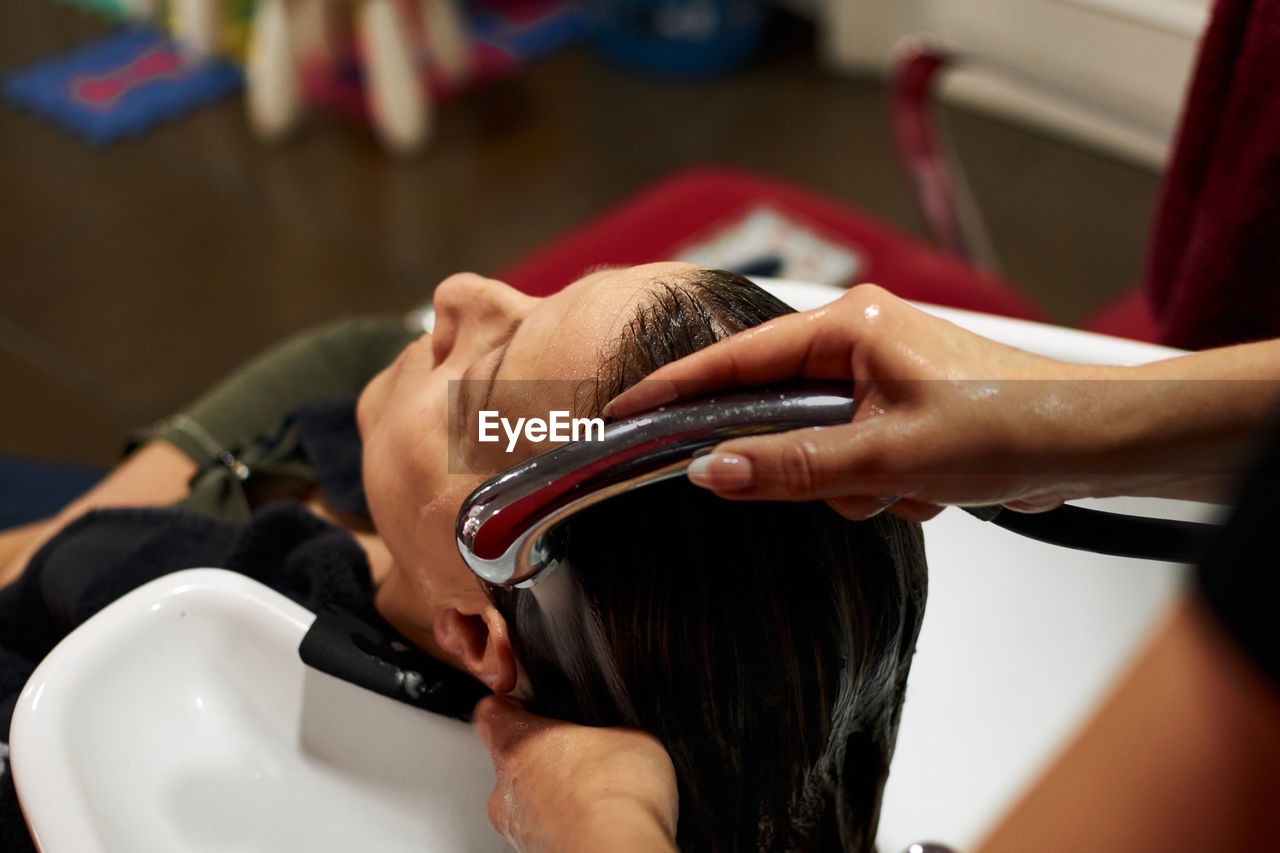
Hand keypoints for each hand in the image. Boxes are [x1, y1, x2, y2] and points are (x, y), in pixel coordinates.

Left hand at [473, 696, 678, 852]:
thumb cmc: (615, 796)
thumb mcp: (632, 735)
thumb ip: (611, 729)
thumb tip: (618, 736)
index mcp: (517, 743)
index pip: (491, 713)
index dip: (510, 705)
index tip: (526, 704)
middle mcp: (506, 789)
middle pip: (510, 761)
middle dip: (543, 756)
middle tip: (579, 754)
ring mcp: (517, 829)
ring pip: (526, 801)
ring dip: (554, 795)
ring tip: (597, 793)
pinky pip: (546, 832)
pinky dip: (566, 825)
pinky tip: (599, 821)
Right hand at [606, 284, 1163, 519]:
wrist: (1093, 441)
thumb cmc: (1010, 425)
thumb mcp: (889, 457)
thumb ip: (793, 467)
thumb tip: (711, 472)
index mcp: (850, 327)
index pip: (737, 359)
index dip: (677, 390)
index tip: (624, 412)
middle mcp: (859, 340)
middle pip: (778, 409)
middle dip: (807, 463)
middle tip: (854, 485)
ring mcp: (879, 375)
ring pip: (816, 443)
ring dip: (853, 482)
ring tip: (910, 486)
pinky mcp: (899, 408)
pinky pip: (852, 454)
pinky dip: (880, 484)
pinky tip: (928, 488)